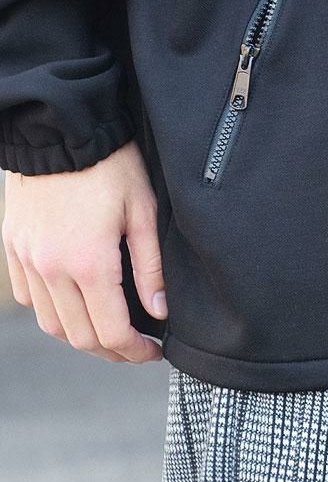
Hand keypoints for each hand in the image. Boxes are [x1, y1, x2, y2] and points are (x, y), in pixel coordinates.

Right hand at [1, 139, 166, 363]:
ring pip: (51, 324)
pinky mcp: (13, 247)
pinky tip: (74, 304)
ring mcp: (28, 260)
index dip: (135, 352)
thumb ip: (150, 267)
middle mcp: (52, 269)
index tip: (152, 351)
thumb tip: (159, 310)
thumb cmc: (109, 164)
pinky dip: (52, 311)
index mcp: (89, 263)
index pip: (111, 332)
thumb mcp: (143, 211)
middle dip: (112, 352)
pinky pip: (29, 298)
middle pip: (80, 338)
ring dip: (81, 336)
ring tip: (108, 331)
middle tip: (136, 348)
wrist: (60, 130)